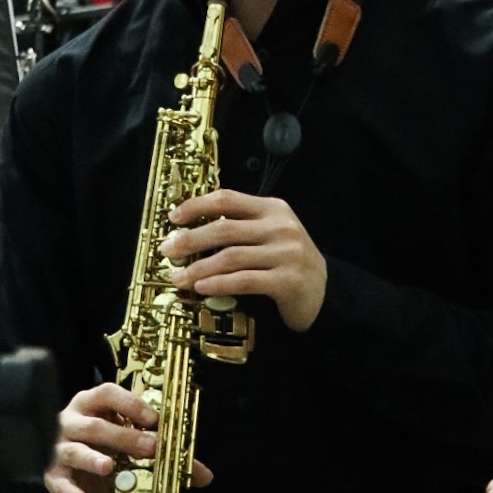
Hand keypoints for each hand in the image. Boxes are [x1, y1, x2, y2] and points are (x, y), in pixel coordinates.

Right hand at [45, 381, 212, 492]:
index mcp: (93, 405)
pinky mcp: (52, 475)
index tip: (154, 419)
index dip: (131, 403)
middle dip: (123, 436)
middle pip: (95, 424)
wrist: (69, 471)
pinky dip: (69, 492)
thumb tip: (205, 475)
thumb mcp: (131, 446)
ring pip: (74, 449)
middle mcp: (72, 421)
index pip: (108, 393)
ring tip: (109, 467)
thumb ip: (165, 456)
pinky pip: (58, 482)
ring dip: (93, 458)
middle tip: (149, 449)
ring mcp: (59, 448)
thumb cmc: (103, 448)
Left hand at [159, 188, 326, 331]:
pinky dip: (219, 284)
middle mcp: (281, 227)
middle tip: (167, 251)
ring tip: (178, 277)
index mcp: (272, 209)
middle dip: (190, 240)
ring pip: (231, 257)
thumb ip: (241, 227)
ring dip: (199, 268)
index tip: (173, 218)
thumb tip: (191, 232)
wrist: (325, 292)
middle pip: (225, 229)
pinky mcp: (288, 280)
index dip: (197, 206)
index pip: (228, 199)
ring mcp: (286, 253)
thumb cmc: (288, 262)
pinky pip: (245, 280)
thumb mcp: (270, 234)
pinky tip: (202, 288)